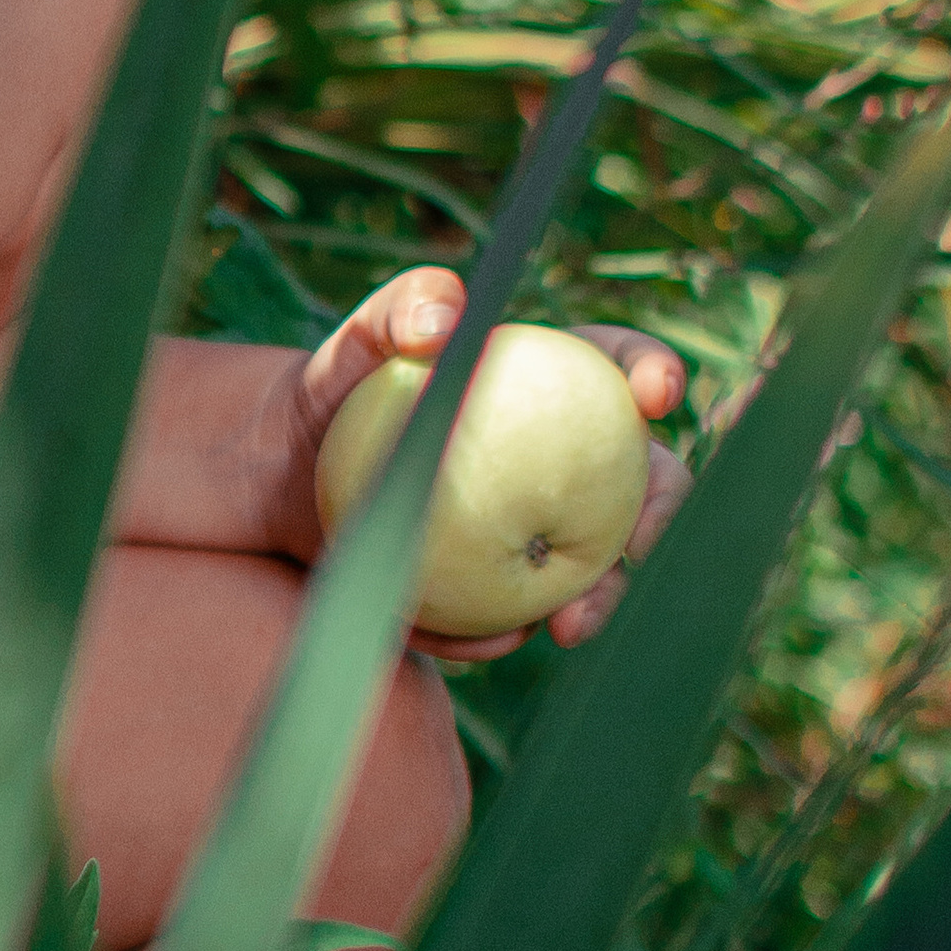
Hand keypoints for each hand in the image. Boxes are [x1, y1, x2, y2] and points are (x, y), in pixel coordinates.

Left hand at [291, 265, 688, 661]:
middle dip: (662, 516)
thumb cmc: (336, 389)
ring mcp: (537, 529)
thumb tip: (447, 315)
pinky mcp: (498, 588)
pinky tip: (483, 640)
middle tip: (642, 544)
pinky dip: (501, 632)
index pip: (621, 370)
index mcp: (556, 386)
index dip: (655, 374)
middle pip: (645, 484)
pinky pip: (514, 616)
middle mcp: (565, 461)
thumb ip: (399, 310)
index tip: (656, 393)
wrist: (288, 474)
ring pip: (598, 569)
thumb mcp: (358, 342)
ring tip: (570, 623)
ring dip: (601, 599)